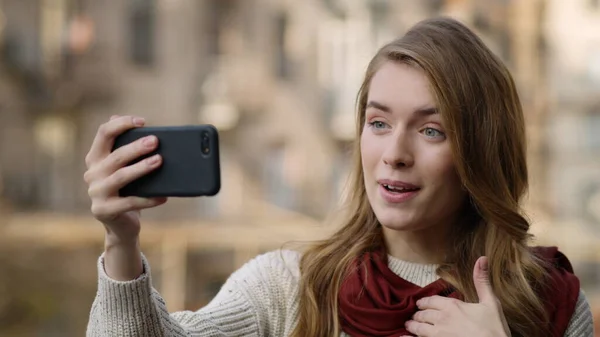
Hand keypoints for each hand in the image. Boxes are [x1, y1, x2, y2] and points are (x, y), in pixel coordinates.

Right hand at [84, 115, 166, 244]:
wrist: (121, 224)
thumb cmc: (128, 190)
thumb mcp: (126, 168)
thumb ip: (128, 148)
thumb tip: (142, 126)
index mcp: (95, 158)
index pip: (104, 133)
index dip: (122, 124)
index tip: (142, 121)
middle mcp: (92, 173)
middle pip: (115, 156)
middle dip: (136, 147)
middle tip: (155, 141)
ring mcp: (96, 193)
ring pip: (121, 177)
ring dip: (141, 168)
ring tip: (159, 161)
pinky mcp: (103, 211)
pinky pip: (129, 203)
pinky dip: (148, 199)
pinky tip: (163, 197)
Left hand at [403, 257, 509, 336]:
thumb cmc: (494, 329)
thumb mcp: (491, 303)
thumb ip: (482, 281)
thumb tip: (482, 258)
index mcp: (452, 306)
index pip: (431, 301)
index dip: (425, 302)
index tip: (420, 303)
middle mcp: (441, 319)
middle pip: (424, 314)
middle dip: (418, 314)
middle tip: (415, 315)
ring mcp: (438, 334)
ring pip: (419, 328)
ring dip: (413, 325)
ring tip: (409, 325)